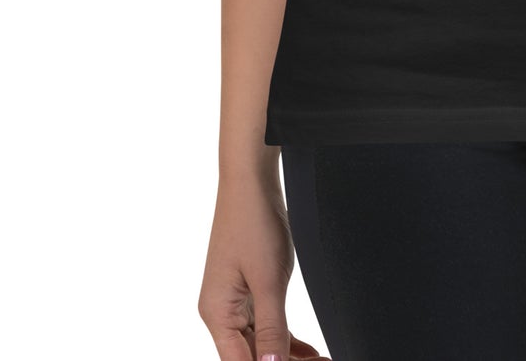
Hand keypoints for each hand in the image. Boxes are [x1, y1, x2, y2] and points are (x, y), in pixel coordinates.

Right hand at [197, 168, 330, 360]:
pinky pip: (265, 324)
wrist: (251, 182)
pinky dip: (285, 338)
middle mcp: (221, 312)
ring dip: (287, 356)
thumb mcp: (268, 280)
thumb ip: (271, 327)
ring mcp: (234, 301)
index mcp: (217, 315)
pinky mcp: (248, 290)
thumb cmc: (253, 223)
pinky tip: (308, 352)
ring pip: (260, 343)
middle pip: (251, 356)